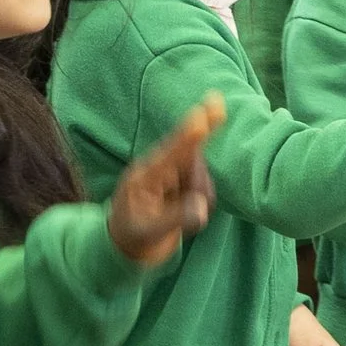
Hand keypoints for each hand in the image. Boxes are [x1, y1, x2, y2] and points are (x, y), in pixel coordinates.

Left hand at [107, 94, 222, 264]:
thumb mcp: (148, 231)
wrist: (128, 246)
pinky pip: (206, 192)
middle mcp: (161, 171)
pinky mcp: (185, 186)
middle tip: (216, 99)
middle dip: (200, 162)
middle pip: (192, 159)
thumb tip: (203, 209)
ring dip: (199, 197)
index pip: (172, 152)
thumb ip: (176, 219)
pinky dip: (202, 205)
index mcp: (146, 176)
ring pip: (202, 179)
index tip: (202, 114)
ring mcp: (174, 177)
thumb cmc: (131, 236)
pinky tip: (183, 215)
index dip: (189, 133)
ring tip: (175, 220)